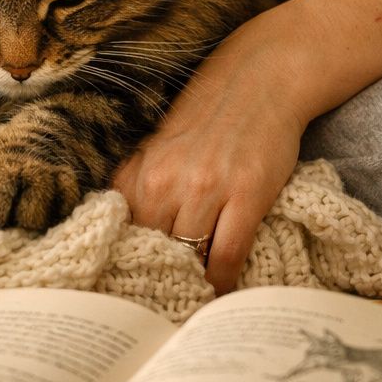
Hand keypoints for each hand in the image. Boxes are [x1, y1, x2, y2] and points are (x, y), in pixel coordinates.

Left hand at [111, 16, 315, 294]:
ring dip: (192, 284)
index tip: (134, 290)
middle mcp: (165, 181)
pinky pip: (227, 255)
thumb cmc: (209, 116)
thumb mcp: (159, 146)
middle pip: (154, 251)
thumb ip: (138, 184)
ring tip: (195, 301)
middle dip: (159, 279)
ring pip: (189, 257)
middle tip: (166, 303)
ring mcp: (206, 188)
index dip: (130, 265)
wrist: (260, 79)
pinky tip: (223, 292)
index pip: (124, 236)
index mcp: (139, 171)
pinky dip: (223, 280)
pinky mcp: (246, 194)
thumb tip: (120, 234)